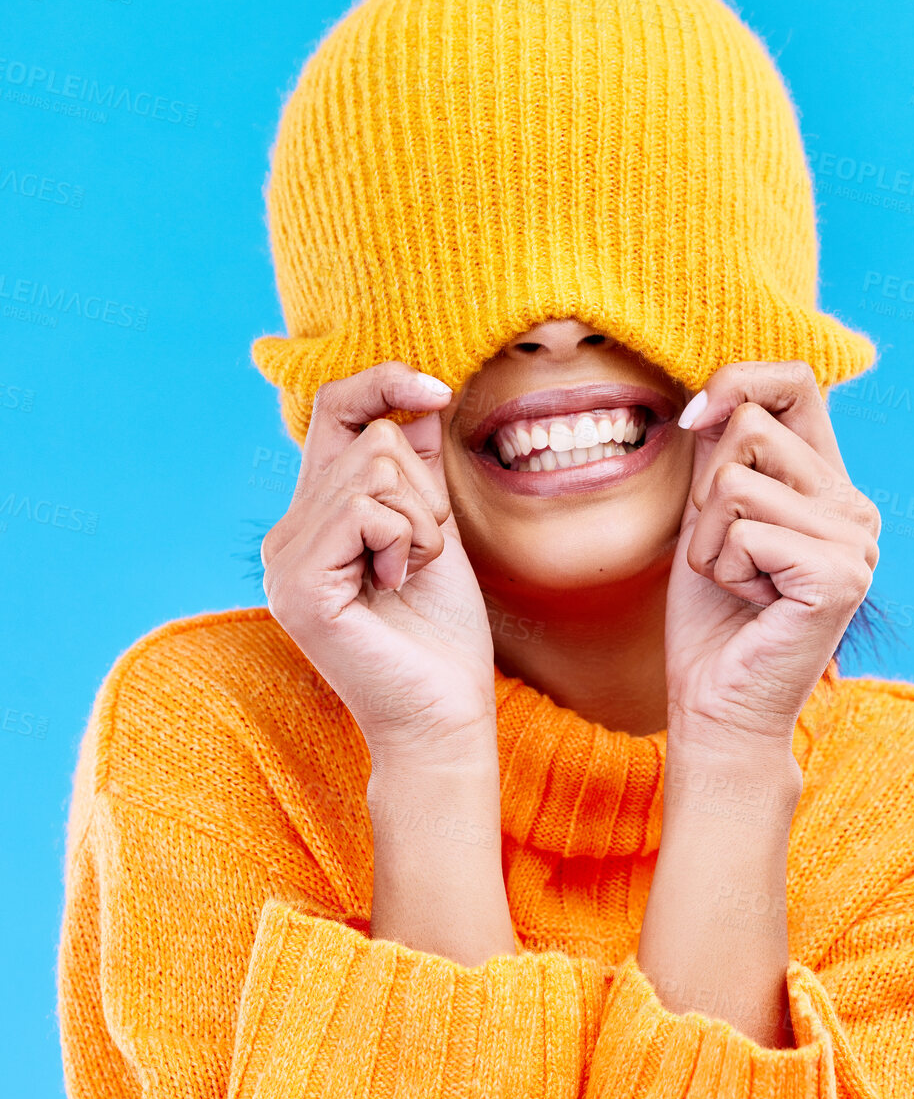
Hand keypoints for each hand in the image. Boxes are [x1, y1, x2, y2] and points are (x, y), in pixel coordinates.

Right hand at [261, 363, 495, 764]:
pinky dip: (405, 542)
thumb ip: (418, 468)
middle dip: (424, 493)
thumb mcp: (433, 530)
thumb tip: (420, 398)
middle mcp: (286, 535)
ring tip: (407, 576)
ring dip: (421, 523)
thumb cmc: (442, 635)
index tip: (437, 390)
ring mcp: (284, 560)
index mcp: (313, 519)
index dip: (383, 383)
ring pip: (373, 470)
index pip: (333, 411)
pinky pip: (364, 510)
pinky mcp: (298, 584)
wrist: (443, 716)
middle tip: (421, 557)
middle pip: (368, 438)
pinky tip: (395, 588)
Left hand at [665, 361, 880, 751]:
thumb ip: (719, 454)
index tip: (695, 421)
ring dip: (709, 539)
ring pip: (735, 480)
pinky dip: (723, 569)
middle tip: (726, 556)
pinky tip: (752, 605)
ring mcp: (856, 540)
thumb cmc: (711, 621)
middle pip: (750, 427)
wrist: (718, 706)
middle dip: (705, 495)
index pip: (796, 382)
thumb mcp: (708, 517)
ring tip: (738, 584)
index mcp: (830, 485)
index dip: (737, 381)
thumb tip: (714, 393)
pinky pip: (743, 531)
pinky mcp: (839, 573)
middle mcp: (855, 505)